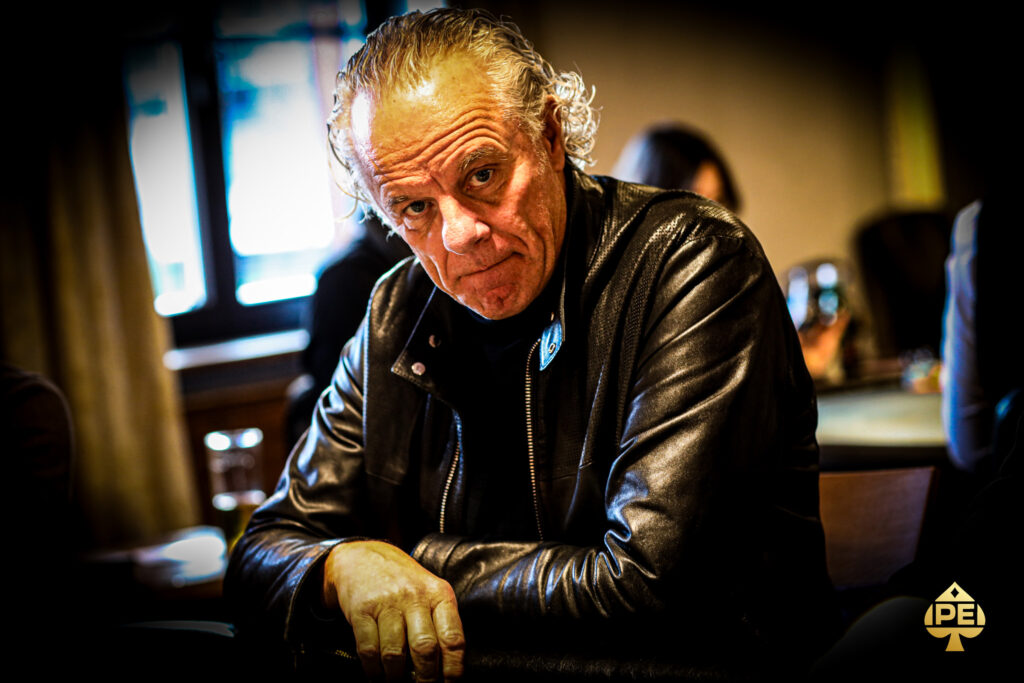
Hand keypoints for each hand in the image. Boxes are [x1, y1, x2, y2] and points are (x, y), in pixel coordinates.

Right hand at [322, 540, 464, 680]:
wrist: (363, 557)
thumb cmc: (402, 581)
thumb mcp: (430, 592)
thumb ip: (441, 623)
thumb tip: (446, 668)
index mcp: (439, 594)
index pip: (453, 638)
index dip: (453, 669)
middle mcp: (414, 596)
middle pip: (425, 649)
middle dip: (425, 679)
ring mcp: (387, 603)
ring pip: (395, 654)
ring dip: (396, 679)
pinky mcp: (361, 610)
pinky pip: (368, 649)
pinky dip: (373, 671)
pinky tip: (377, 676)